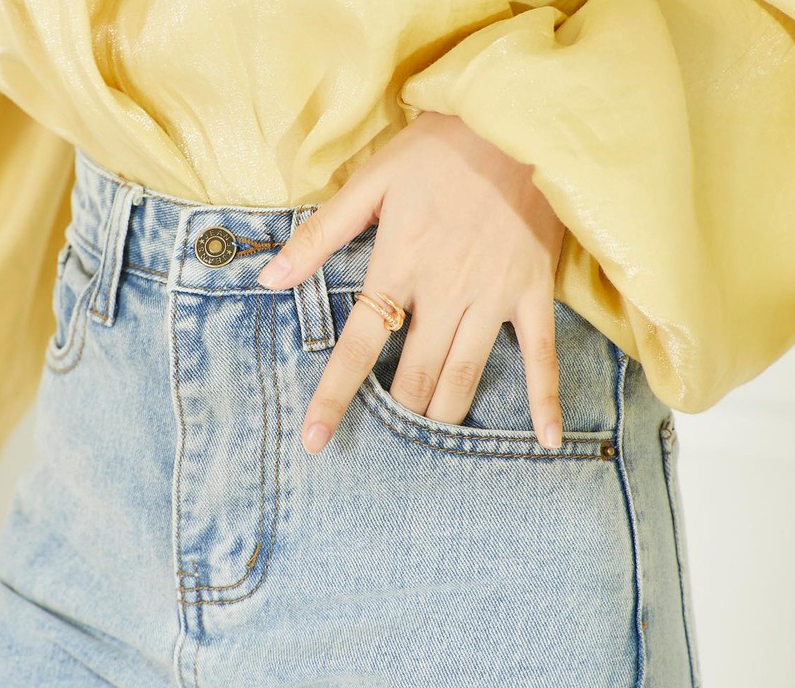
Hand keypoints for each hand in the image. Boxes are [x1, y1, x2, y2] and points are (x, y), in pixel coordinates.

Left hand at [256, 110, 567, 453]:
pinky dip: (545, 399)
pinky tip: (547, 440)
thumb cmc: (440, 147)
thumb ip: (320, 235)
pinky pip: (541, 353)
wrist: (520, 114)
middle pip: (415, 373)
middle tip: (387, 439)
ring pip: (465, 374)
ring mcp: (493, 294)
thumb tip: (270, 279)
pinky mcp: (533, 290)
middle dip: (398, 413)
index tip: (314, 440)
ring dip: (445, 414)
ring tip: (430, 442)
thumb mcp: (371, 180)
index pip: (358, 345)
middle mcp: (445, 290)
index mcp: (399, 265)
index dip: (333, 396)